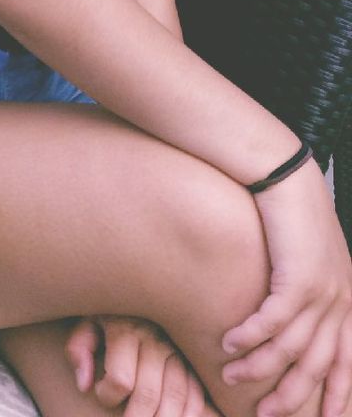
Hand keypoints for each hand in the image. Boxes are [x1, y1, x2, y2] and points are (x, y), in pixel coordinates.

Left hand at [66, 315, 217, 415]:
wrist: (141, 279)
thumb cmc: (109, 309)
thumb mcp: (87, 320)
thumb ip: (79, 349)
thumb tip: (84, 385)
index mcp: (126, 329)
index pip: (120, 380)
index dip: (106, 396)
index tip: (100, 392)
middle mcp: (155, 338)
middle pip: (148, 393)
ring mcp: (178, 347)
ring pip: (176, 395)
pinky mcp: (192, 355)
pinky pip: (197, 389)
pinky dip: (190, 410)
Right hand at [221, 159, 351, 416]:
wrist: (283, 174)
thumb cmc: (289, 212)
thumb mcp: (311, 255)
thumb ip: (310, 289)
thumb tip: (289, 320)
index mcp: (349, 299)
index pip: (349, 362)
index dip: (338, 395)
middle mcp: (340, 301)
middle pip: (320, 367)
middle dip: (293, 397)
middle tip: (266, 414)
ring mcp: (321, 292)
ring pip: (291, 350)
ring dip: (259, 368)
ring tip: (232, 378)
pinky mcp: (296, 278)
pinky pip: (271, 322)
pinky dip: (249, 337)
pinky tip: (227, 343)